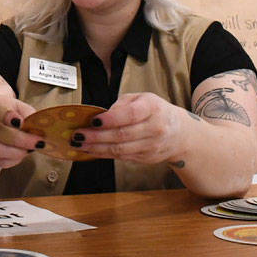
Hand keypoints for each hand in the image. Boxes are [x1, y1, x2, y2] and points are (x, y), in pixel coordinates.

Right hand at [0, 94, 40, 168]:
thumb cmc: (13, 114)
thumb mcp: (22, 109)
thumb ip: (29, 116)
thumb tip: (38, 130)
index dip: (7, 116)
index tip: (21, 123)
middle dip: (20, 139)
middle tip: (38, 142)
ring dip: (17, 152)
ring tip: (31, 149)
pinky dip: (13, 160)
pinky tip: (22, 154)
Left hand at [69, 92, 186, 165]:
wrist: (179, 134)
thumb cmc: (155, 111)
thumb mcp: (142, 98)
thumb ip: (122, 104)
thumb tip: (102, 116)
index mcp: (153, 108)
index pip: (130, 115)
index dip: (111, 119)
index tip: (93, 121)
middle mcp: (154, 128)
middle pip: (122, 135)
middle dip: (96, 136)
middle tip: (77, 135)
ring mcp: (151, 146)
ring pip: (120, 150)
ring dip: (96, 148)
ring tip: (79, 144)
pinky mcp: (146, 158)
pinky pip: (121, 157)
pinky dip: (104, 154)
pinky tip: (90, 150)